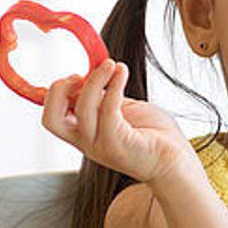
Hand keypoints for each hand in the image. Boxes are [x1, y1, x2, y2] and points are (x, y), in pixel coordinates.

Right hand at [41, 60, 196, 184]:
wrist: (176, 162)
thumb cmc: (155, 137)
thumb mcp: (123, 110)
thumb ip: (105, 97)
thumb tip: (94, 76)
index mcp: (84, 135)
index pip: (52, 117)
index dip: (56, 93)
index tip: (76, 76)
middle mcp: (87, 143)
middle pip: (51, 120)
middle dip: (58, 91)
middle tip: (78, 75)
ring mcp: (100, 145)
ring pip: (82, 109)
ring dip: (96, 80)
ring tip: (112, 65)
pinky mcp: (117, 143)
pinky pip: (108, 109)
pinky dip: (114, 86)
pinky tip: (122, 73)